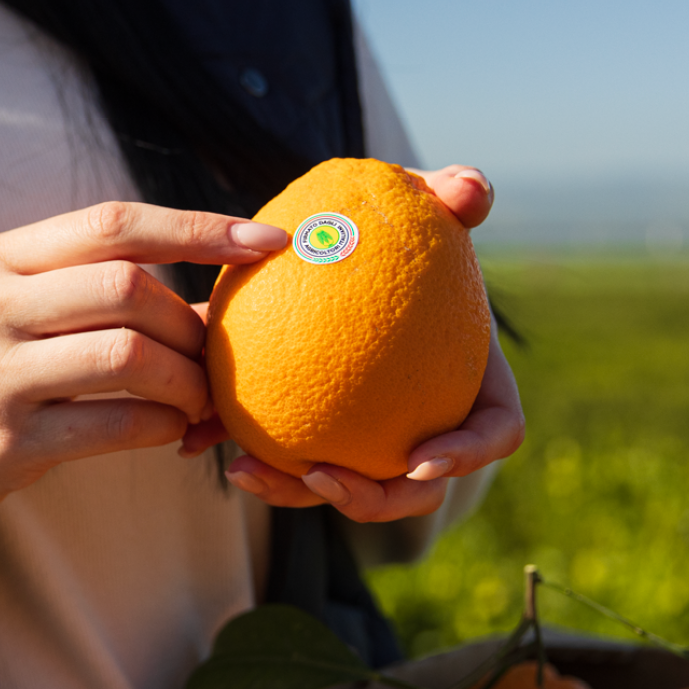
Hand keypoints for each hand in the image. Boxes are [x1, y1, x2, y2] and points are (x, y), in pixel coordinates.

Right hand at [0, 202, 287, 585]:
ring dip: (186, 379)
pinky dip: (163, 426)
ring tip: (199, 399)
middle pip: (127, 287)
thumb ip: (95, 286)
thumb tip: (221, 289)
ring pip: (127, 356)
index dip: (198, 227)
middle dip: (191, 322)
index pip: (112, 224)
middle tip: (215, 355)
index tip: (264, 240)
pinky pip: (116, 424)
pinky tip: (171, 431)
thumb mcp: (14, 308)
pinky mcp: (5, 442)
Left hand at [204, 165, 525, 523]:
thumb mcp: (424, 206)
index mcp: (472, 387)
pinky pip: (281, 459)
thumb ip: (453, 194)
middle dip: (370, 499)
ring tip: (242, 469)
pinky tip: (196, 440)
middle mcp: (424, 427)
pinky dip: (247, 454)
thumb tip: (470, 189)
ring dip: (291, 492)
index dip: (466, 456)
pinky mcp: (310, 436)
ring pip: (339, 486)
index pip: (491, 434)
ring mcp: (366, 441)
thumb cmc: (397, 231)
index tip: (421, 459)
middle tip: (320, 475)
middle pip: (412, 490)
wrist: (340, 252)